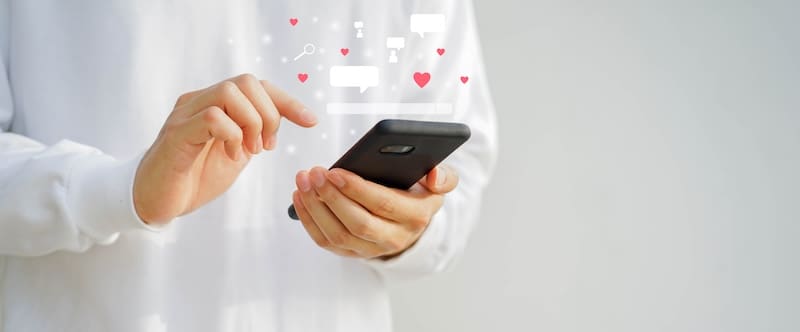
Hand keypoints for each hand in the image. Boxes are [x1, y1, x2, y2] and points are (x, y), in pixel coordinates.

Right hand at [134, 74, 316, 223]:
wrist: (157, 201)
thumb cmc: (194, 177)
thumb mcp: (236, 154)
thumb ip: (254, 135)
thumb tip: (280, 122)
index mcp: (215, 104)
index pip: (256, 86)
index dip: (287, 100)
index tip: (310, 121)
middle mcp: (198, 102)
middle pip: (246, 82)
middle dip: (269, 114)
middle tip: (265, 146)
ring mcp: (185, 115)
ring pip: (229, 92)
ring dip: (251, 123)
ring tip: (249, 151)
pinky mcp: (176, 134)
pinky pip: (212, 117)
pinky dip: (232, 135)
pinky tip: (231, 156)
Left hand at [292, 165, 458, 258]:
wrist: (410, 223)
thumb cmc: (418, 193)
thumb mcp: (436, 184)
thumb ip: (444, 177)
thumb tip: (434, 175)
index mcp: (416, 217)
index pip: (384, 204)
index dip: (357, 189)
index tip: (335, 171)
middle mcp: (394, 238)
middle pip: (357, 222)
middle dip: (332, 197)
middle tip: (314, 173)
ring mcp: (371, 250)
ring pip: (338, 234)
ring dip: (316, 207)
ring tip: (304, 180)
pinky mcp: (352, 253)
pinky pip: (325, 241)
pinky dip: (308, 219)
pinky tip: (299, 196)